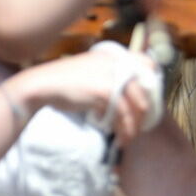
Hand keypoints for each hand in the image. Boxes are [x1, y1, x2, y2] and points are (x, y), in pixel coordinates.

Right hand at [4, 46, 157, 146]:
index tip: (147, 102)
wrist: (42, 85)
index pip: (148, 64)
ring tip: (128, 137)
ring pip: (138, 106)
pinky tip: (121, 139)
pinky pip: (124, 115)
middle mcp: (118, 64)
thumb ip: (112, 77)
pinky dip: (125, 130)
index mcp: (115, 56)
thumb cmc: (65, 82)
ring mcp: (113, 77)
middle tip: (139, 126)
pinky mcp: (106, 92)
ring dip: (135, 125)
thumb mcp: (92, 71)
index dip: (153, 84)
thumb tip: (133, 96)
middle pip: (146, 91)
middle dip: (145, 113)